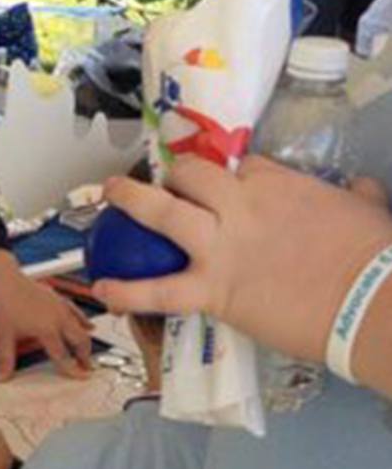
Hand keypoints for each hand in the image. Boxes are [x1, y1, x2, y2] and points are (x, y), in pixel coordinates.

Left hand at [0, 249, 92, 380]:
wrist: (2, 279)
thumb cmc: (3, 303)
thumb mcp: (3, 336)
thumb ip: (5, 360)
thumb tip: (2, 377)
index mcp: (47, 330)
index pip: (63, 356)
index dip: (72, 369)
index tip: (80, 376)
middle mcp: (58, 318)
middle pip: (79, 340)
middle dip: (85, 355)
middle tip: (86, 366)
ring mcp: (59, 306)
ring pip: (81, 325)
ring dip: (85, 339)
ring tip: (87, 350)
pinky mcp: (57, 297)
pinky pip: (76, 311)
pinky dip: (83, 320)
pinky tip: (86, 323)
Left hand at [92, 156, 391, 364]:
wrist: (372, 302)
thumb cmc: (376, 257)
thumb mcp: (367, 210)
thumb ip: (354, 196)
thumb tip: (358, 190)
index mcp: (278, 184)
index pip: (239, 166)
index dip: (226, 176)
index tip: (224, 185)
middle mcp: (241, 206)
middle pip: (192, 175)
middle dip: (176, 176)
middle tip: (166, 184)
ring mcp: (220, 247)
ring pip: (163, 214)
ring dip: (132, 201)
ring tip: (110, 195)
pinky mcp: (212, 290)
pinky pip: (159, 291)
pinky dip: (127, 291)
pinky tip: (103, 288)